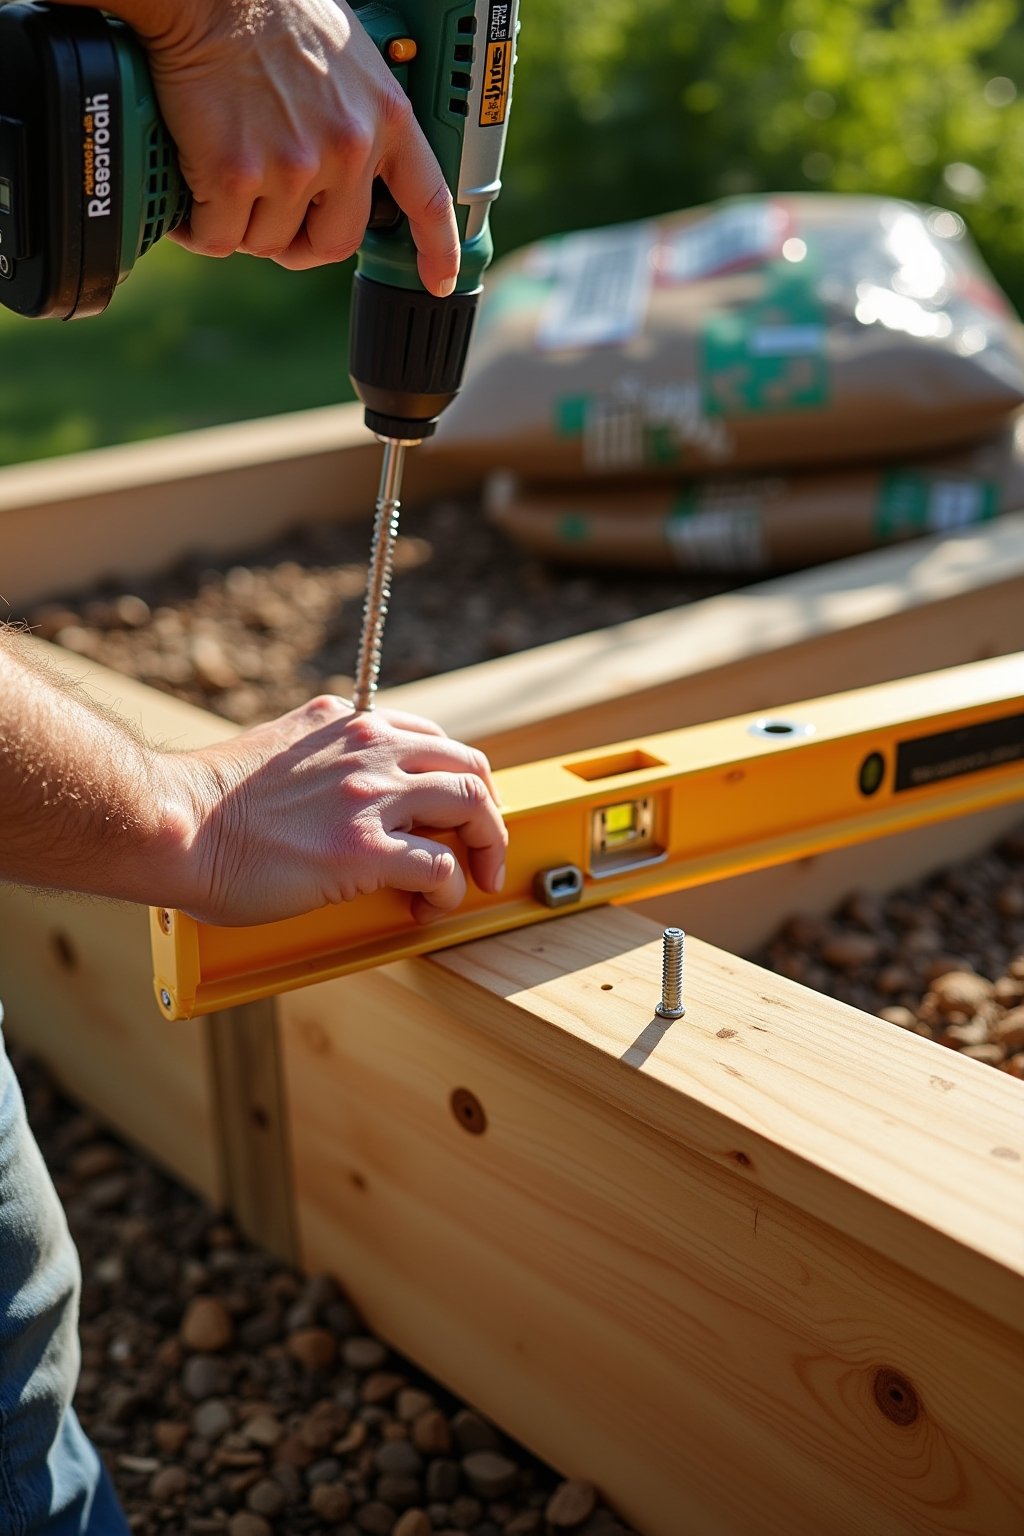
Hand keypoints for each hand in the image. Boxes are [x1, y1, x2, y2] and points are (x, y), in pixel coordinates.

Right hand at [132, 0, 459, 294]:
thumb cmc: (270, 10)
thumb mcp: (348, 58)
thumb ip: (357, 115)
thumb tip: (342, 171)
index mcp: (384, 116)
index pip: (425, 198)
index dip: (436, 250)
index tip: (438, 281)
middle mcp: (348, 148)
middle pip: (332, 243)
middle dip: (299, 243)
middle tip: (270, 221)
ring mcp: (293, 165)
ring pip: (268, 241)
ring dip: (242, 226)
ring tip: (220, 184)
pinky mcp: (236, 173)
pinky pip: (218, 238)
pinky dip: (198, 230)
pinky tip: (190, 205)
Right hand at [160, 696, 506, 926]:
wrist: (175, 824)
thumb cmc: (211, 803)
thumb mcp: (280, 750)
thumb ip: (322, 758)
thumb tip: (342, 792)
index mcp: (347, 723)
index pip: (433, 738)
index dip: (457, 778)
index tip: (455, 812)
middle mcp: (368, 748)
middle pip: (469, 765)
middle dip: (488, 812)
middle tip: (483, 850)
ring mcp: (369, 796)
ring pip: (471, 805)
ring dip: (486, 846)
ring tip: (474, 879)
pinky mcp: (363, 849)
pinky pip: (441, 867)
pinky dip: (451, 889)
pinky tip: (430, 905)